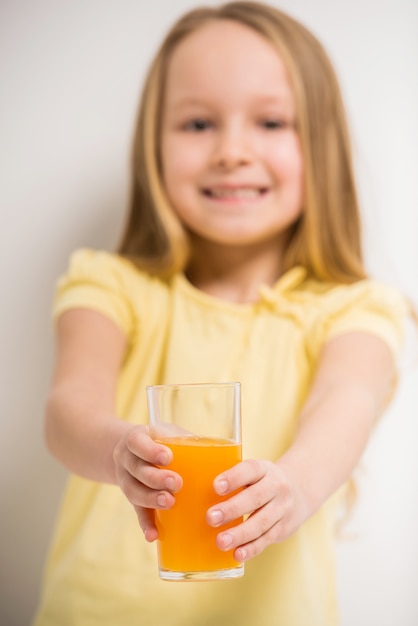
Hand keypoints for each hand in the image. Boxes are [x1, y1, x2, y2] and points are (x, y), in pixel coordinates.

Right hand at [113, 425, 182, 541]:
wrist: (131, 453)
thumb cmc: (161, 441)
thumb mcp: (168, 434)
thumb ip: (187, 441)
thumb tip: (224, 452)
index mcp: (135, 439)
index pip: (137, 442)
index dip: (150, 450)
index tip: (168, 457)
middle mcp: (126, 460)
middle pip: (137, 469)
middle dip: (156, 478)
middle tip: (176, 483)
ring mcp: (126, 480)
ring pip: (134, 492)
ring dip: (152, 499)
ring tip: (169, 503)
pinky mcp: (132, 499)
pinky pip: (137, 513)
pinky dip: (146, 524)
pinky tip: (153, 535)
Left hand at [206, 459, 308, 561]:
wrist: (300, 491)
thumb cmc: (262, 481)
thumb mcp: (253, 472)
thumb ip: (232, 478)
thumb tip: (193, 491)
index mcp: (264, 468)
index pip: (250, 470)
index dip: (233, 477)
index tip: (215, 486)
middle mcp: (276, 486)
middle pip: (254, 498)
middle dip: (232, 509)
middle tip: (211, 518)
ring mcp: (282, 508)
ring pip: (261, 522)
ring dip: (240, 534)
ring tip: (220, 541)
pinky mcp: (284, 528)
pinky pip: (267, 539)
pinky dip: (251, 548)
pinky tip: (237, 554)